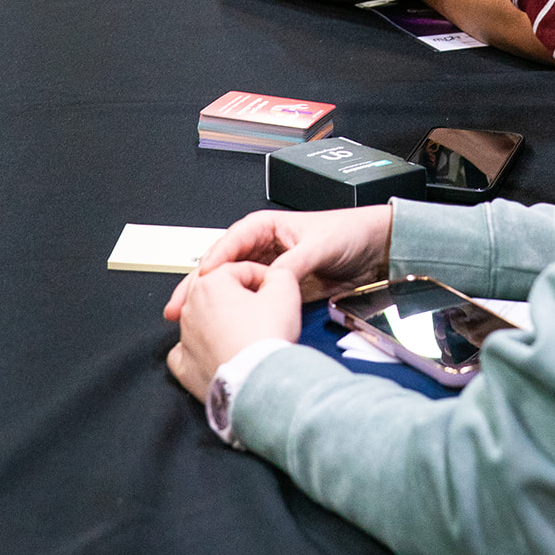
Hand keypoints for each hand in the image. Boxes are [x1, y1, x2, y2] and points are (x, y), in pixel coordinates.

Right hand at [164, 204, 392, 319]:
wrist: (377, 250)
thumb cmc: (348, 233)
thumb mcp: (319, 245)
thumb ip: (294, 262)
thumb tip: (271, 280)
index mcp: (268, 226)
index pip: (231, 241)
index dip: (214, 259)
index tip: (202, 279)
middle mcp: (264, 248)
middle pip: (224, 267)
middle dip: (198, 287)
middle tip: (176, 308)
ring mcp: (271, 271)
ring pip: (233, 287)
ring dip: (212, 304)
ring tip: (188, 324)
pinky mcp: (282, 292)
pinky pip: (254, 302)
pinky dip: (236, 314)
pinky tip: (221, 328)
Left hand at [167, 261, 301, 401]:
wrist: (258, 382)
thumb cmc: (267, 339)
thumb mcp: (285, 289)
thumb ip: (279, 272)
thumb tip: (273, 274)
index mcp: (210, 283)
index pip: (240, 270)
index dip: (263, 278)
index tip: (274, 291)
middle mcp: (191, 308)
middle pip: (216, 290)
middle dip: (238, 295)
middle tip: (260, 307)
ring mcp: (185, 338)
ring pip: (200, 317)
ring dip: (220, 319)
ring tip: (245, 329)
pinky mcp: (185, 366)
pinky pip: (185, 350)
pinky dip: (198, 348)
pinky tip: (214, 349)